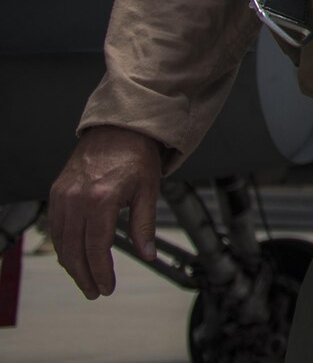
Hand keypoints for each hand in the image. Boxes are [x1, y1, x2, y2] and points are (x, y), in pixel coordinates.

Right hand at [48, 126, 161, 298]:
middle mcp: (77, 199)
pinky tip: (74, 256)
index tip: (107, 288)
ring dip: (71, 265)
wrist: (118, 128)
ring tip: (86, 279)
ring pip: (60, 242)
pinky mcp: (57, 192)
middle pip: (74, 251)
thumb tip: (148, 254)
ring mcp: (63, 196)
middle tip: (95, 291)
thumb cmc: (136, 155)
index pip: (96, 248)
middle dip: (84, 276)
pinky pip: (56, 228)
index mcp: (102, 199)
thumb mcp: (149, 190)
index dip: (100, 272)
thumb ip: (144, 226)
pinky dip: (63, 246)